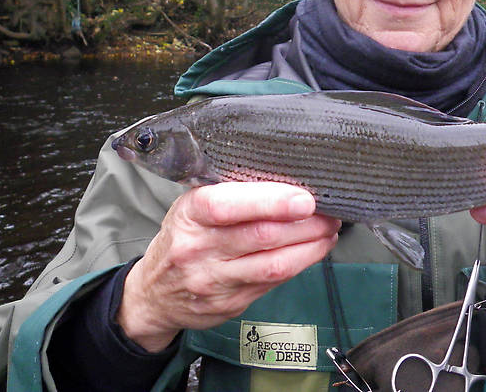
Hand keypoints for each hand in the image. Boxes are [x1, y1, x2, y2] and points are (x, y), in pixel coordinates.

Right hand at [117, 182, 340, 351]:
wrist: (154, 293)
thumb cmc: (183, 238)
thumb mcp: (192, 206)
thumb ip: (231, 194)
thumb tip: (286, 180)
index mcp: (189, 215)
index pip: (227, 206)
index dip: (271, 202)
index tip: (304, 199)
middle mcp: (198, 249)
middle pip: (261, 236)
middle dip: (305, 224)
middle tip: (330, 212)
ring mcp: (214, 281)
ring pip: (273, 264)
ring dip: (310, 247)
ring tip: (329, 231)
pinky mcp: (230, 304)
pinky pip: (273, 283)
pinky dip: (300, 264)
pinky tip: (313, 251)